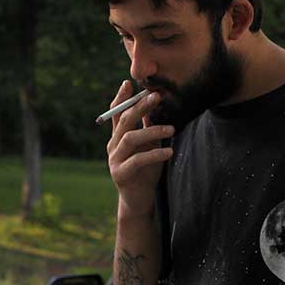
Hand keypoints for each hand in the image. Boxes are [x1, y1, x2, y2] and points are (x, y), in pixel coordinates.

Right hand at [106, 81, 173, 218]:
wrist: (138, 201)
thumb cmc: (145, 173)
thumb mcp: (148, 148)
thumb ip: (148, 130)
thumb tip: (155, 108)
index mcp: (117, 138)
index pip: (116, 114)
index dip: (121, 98)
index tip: (128, 83)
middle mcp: (112, 146)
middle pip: (124, 121)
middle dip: (140, 107)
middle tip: (156, 97)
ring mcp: (114, 160)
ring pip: (131, 138)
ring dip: (152, 131)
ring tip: (171, 129)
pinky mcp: (121, 174)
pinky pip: (138, 160)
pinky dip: (155, 154)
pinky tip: (169, 152)